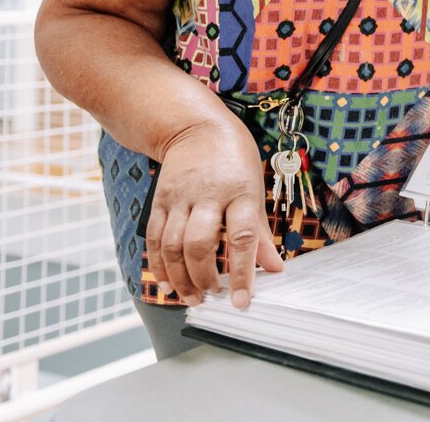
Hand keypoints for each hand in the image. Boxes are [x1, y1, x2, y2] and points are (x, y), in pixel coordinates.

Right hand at [144, 117, 283, 308]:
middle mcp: (207, 195)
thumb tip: (275, 269)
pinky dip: (159, 266)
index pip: (242, 238)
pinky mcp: (159, 201)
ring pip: (173, 246)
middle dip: (204, 278)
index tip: (241, 301)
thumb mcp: (256, 190)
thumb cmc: (234, 160)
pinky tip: (168, 284)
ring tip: (193, 297)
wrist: (196, 127)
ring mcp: (179, 198)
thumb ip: (260, 233)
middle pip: (198, 244)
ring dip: (181, 278)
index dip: (242, 273)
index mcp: (239, 192)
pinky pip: (155, 239)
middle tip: (213, 295)